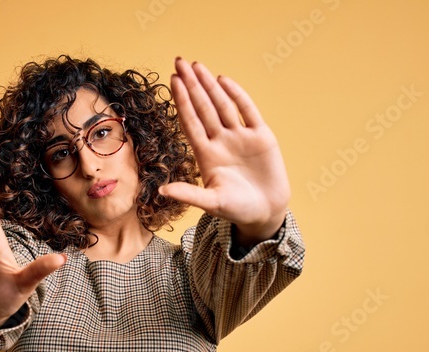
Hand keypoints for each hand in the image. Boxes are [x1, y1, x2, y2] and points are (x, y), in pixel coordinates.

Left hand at [159, 57, 290, 235]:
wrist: (266, 212)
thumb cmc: (237, 210)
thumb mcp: (211, 204)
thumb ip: (189, 194)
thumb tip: (162, 191)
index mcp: (206, 155)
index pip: (190, 122)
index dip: (181, 102)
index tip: (172, 81)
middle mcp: (221, 141)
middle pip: (203, 108)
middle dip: (191, 86)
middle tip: (179, 62)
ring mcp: (240, 137)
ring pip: (222, 105)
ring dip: (209, 85)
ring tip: (197, 66)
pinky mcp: (261, 136)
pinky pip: (247, 111)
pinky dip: (237, 95)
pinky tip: (223, 80)